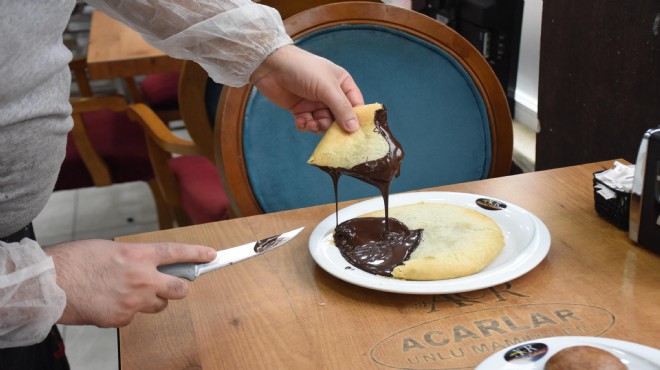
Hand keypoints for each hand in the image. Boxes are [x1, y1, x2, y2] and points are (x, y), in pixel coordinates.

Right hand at [45, 239, 215, 326]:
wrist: (50, 283)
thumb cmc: (74, 262)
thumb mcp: (110, 249)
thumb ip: (133, 258)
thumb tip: (145, 265)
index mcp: (138, 255)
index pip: (177, 253)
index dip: (198, 254)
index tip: (211, 255)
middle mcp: (142, 278)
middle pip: (179, 289)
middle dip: (179, 288)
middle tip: (173, 286)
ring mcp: (133, 301)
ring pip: (158, 306)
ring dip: (151, 301)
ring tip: (129, 293)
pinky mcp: (121, 318)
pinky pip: (133, 317)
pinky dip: (125, 312)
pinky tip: (109, 303)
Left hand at [251, 45, 364, 132]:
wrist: (271, 66)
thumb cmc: (303, 70)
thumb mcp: (327, 88)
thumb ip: (341, 108)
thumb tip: (354, 129)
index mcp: (342, 84)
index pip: (355, 106)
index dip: (356, 120)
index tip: (354, 134)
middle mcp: (331, 95)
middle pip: (339, 119)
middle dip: (332, 126)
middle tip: (324, 126)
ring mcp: (315, 103)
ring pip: (323, 124)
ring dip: (317, 126)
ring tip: (310, 123)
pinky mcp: (300, 109)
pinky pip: (308, 124)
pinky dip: (305, 125)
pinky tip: (300, 121)